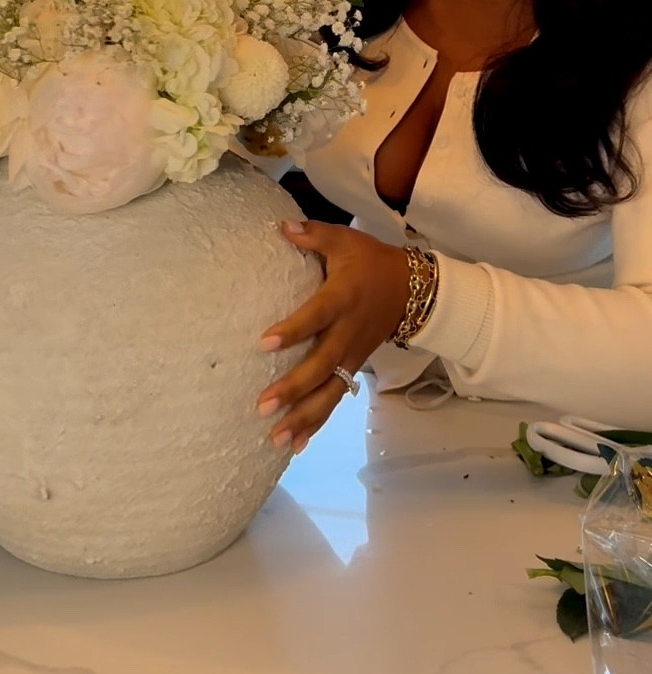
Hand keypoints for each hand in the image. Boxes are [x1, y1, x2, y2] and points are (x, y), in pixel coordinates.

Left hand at [256, 220, 410, 452]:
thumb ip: (313, 235)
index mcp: (342, 299)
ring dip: (303, 418)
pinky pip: (334, 399)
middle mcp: (347, 334)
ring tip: (275, 439)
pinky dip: (315, 424)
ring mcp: (353, 356)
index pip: (316, 316)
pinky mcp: (353, 369)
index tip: (263, 343)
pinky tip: (294, 445)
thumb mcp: (345, 241)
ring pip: (329, 393)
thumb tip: (280, 227)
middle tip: (262, 406)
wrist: (411, 290)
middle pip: (322, 367)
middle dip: (293, 389)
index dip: (292, 330)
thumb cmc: (370, 262)